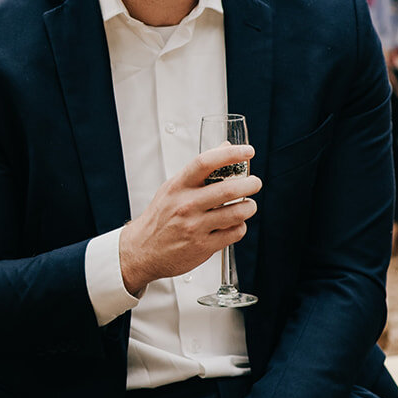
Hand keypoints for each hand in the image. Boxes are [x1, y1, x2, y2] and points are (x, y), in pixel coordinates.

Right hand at [118, 144, 258, 295]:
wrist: (143, 250)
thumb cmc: (160, 217)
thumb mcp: (173, 189)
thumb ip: (199, 170)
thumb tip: (225, 147)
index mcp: (178, 186)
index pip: (205, 162)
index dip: (230, 154)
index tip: (247, 151)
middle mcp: (186, 205)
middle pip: (228, 189)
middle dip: (250, 184)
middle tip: (255, 182)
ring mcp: (195, 227)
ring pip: (237, 213)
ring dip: (249, 207)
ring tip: (248, 205)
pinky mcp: (203, 246)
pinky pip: (234, 233)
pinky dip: (240, 226)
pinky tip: (234, 224)